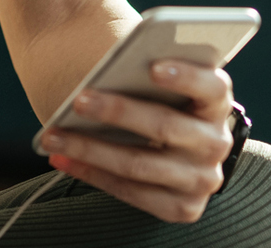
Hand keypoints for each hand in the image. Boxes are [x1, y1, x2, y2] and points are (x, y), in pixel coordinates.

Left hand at [39, 60, 235, 223]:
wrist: (180, 152)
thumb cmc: (161, 103)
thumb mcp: (165, 85)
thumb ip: (150, 72)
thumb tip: (110, 63)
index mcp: (217, 103)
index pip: (212, 86)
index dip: (186, 76)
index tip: (152, 66)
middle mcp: (216, 143)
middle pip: (166, 126)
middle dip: (118, 112)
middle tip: (79, 100)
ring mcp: (202, 179)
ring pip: (139, 164)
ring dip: (90, 149)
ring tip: (53, 135)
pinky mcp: (184, 207)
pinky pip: (131, 192)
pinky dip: (92, 174)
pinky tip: (63, 158)